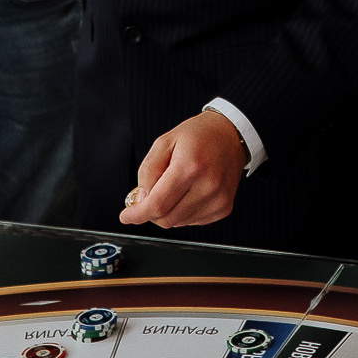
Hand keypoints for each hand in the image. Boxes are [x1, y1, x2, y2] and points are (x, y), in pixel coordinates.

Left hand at [122, 110, 246, 227]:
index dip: (138, 214)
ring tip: (174, 186)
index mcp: (190, 167)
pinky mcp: (223, 208)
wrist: (231, 134)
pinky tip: (188, 192)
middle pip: (166, 219)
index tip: (126, 216)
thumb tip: (141, 200)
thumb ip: (148, 171)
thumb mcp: (164, 142)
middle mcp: (207, 186)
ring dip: (168, 211)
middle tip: (149, 194)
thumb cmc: (198, 136)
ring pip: (178, 223)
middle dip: (151, 212)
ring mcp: (218, 200)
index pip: (158, 205)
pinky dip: (182, 212)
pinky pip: (192, 221)